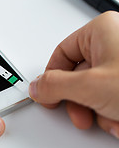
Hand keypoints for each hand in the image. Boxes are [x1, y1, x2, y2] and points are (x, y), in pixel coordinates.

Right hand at [29, 11, 118, 137]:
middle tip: (82, 113)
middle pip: (77, 75)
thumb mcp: (91, 86)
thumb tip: (36, 88)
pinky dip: (113, 114)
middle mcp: (113, 42)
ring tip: (112, 117)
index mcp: (101, 30)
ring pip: (95, 90)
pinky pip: (111, 97)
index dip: (51, 78)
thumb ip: (55, 86)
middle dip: (79, 102)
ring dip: (98, 112)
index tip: (48, 97)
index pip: (61, 54)